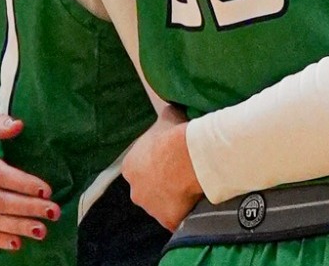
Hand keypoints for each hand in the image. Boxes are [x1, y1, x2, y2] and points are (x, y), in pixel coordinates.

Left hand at [122, 106, 201, 230]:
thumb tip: (169, 109)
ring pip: (162, 205)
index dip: (157, 165)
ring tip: (193, 187)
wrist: (190, 157)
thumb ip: (164, 118)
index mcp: (130, 167)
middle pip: (149, 190)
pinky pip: (177, 218)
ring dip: (174, 199)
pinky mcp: (167, 220)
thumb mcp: (168, 117)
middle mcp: (135, 191)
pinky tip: (198, 202)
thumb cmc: (175, 135)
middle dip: (162, 185)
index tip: (172, 161)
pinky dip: (186, 212)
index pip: (141, 169)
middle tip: (182, 175)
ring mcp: (151, 208)